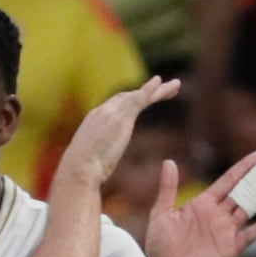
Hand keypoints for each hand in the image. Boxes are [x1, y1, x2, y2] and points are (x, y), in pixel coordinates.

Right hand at [57, 76, 182, 188]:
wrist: (78, 169)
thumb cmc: (81, 174)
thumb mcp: (89, 164)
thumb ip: (95, 161)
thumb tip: (95, 172)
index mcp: (93, 123)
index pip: (113, 107)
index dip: (129, 103)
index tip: (141, 102)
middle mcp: (102, 112)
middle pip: (127, 97)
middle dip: (145, 93)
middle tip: (163, 90)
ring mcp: (112, 112)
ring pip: (138, 95)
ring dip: (158, 90)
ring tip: (176, 85)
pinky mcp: (122, 116)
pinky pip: (140, 98)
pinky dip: (151, 89)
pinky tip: (161, 82)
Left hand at [145, 150, 255, 256]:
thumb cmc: (161, 247)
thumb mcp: (161, 215)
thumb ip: (168, 189)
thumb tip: (169, 162)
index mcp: (204, 203)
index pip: (228, 180)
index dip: (244, 167)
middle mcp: (219, 214)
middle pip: (244, 189)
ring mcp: (226, 231)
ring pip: (250, 207)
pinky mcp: (230, 249)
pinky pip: (249, 236)